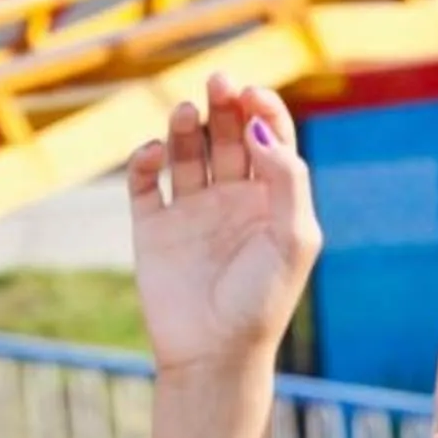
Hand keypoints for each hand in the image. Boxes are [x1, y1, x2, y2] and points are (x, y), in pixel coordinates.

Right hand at [127, 75, 321, 374]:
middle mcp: (232, 198)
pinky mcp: (153, 226)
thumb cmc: (262, 302)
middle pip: (227, 133)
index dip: (262, 108)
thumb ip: (286, 180)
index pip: (270, 137)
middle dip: (224, 104)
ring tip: (186, 113)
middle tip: (218, 82)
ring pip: (186, 149)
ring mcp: (191, 210)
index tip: (251, 95)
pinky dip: (146, 159)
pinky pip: (145, 180)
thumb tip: (259, 128)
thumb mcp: (292, 239)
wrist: (213, 354)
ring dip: (185, 124)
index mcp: (272, 199)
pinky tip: (154, 155)